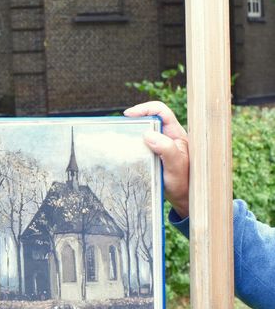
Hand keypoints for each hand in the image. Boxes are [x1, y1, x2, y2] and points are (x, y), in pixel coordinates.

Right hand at [123, 101, 189, 218]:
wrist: (185, 199)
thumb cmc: (185, 183)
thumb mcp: (176, 166)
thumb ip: (166, 149)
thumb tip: (148, 134)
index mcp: (176, 134)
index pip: (161, 111)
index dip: (145, 109)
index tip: (129, 115)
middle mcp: (169, 136)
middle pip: (151, 118)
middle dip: (136, 120)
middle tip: (124, 127)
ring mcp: (162, 144)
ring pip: (145, 130)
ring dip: (134, 132)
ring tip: (123, 139)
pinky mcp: (155, 153)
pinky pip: (143, 142)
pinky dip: (134, 143)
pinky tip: (127, 150)